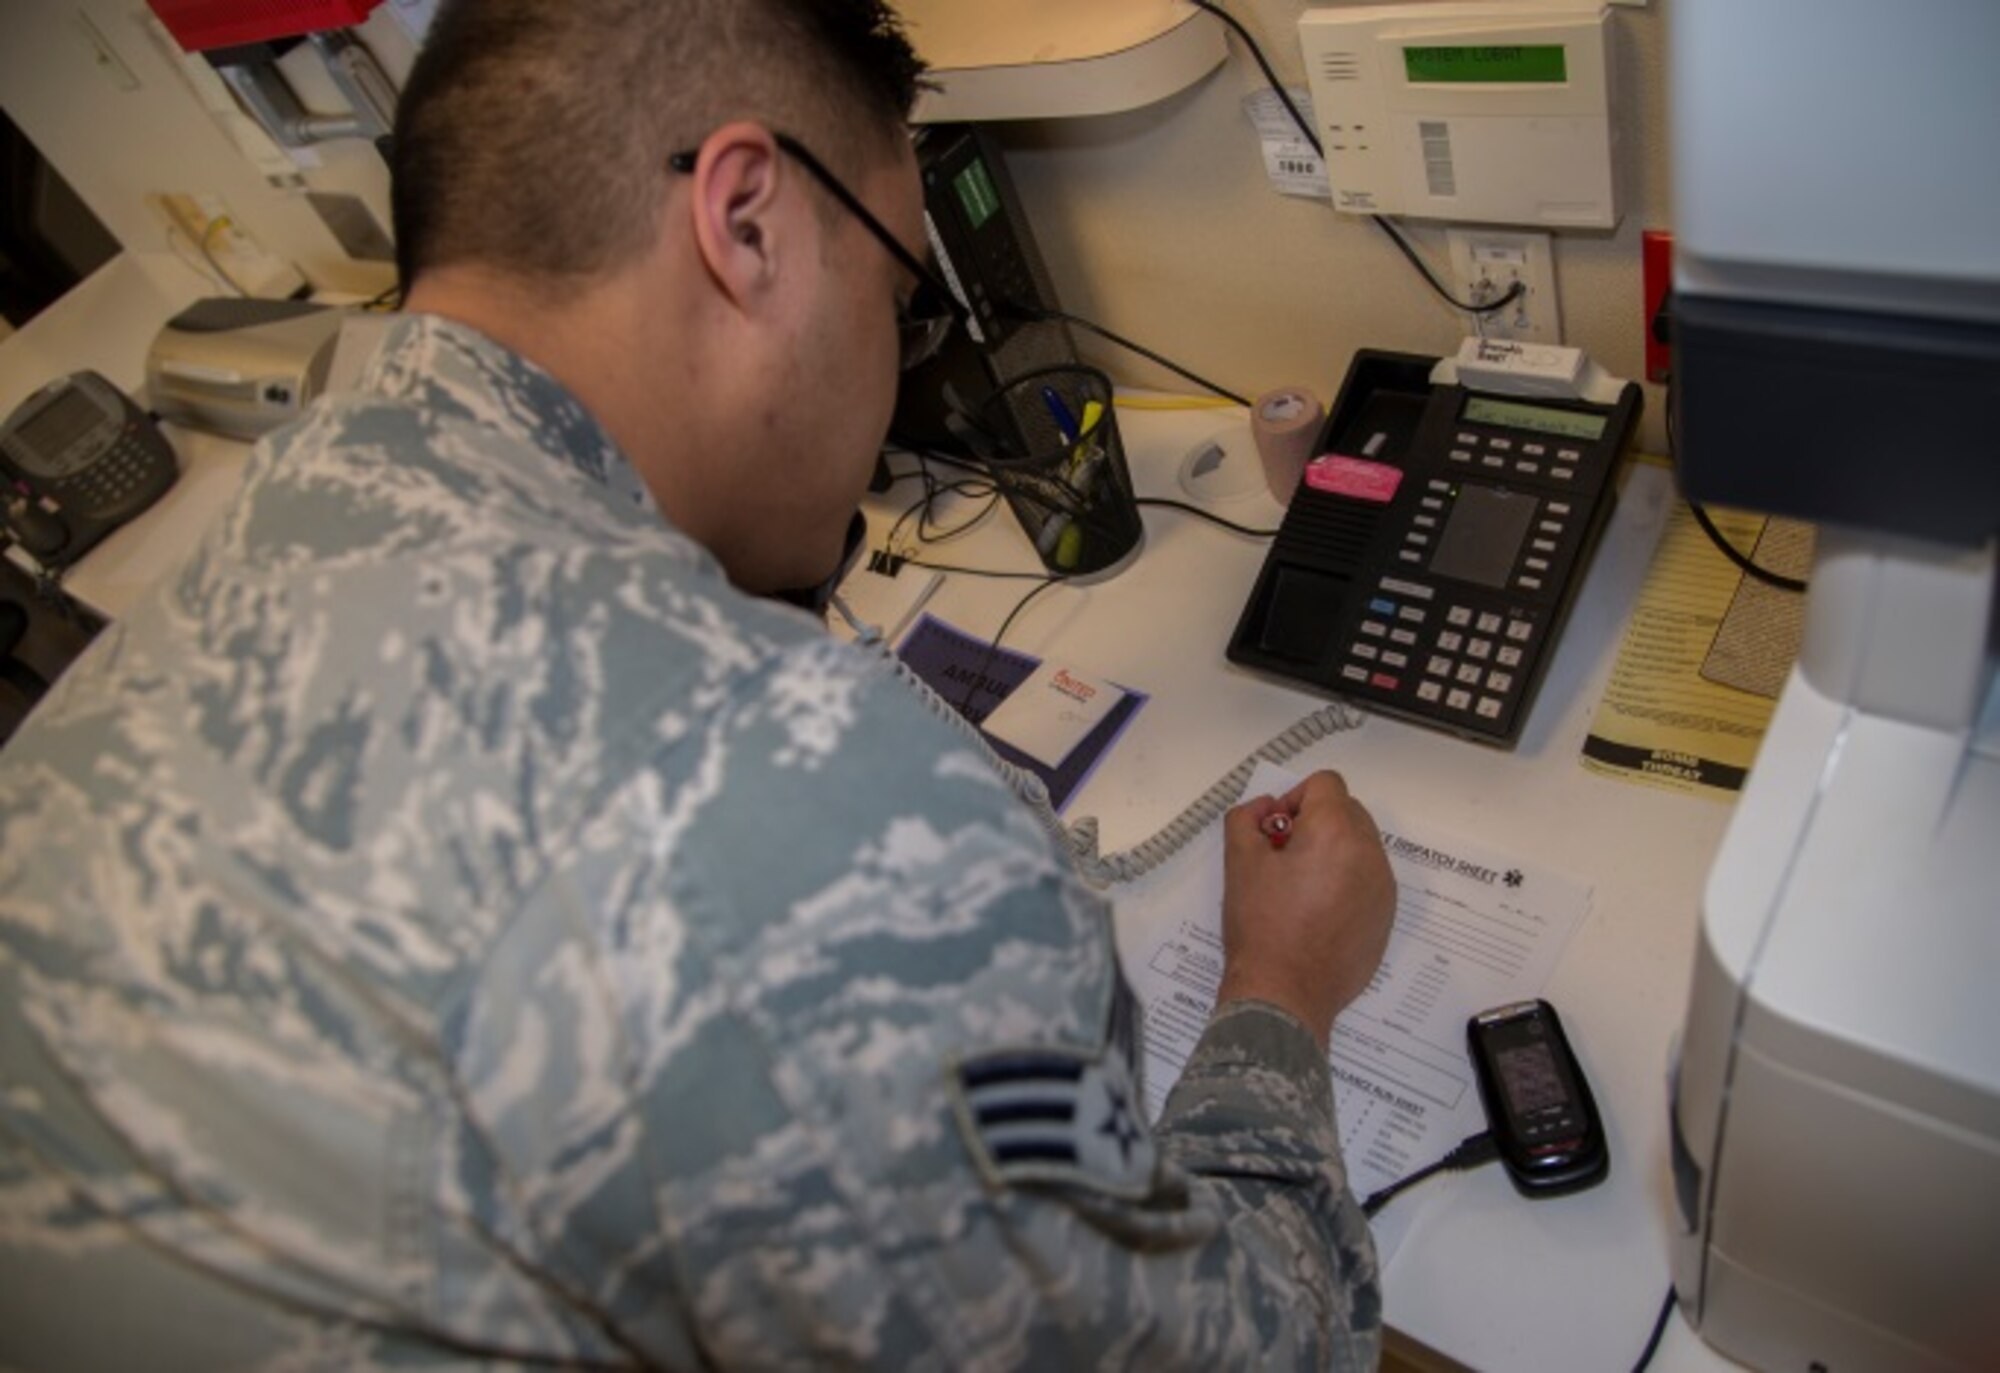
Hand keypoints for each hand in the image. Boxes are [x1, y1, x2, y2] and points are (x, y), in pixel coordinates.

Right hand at [1213, 770, 1394, 1047]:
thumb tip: (1265, 810)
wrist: (1286, 994)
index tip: (1275, 831)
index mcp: (1335, 833)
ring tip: (1299, 888)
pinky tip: (1316, 914)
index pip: (1325, 784)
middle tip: (1284, 857)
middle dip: (1315, 822)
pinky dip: (1346, 883)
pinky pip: (1368, 881)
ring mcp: (1383, 889)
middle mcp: (1369, 855)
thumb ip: (1246, 818)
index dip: (1294, 797)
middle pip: (1348, 811)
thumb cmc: (1260, 926)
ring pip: (1360, 847)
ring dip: (1332, 852)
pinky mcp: (1385, 918)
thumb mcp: (1238, 862)